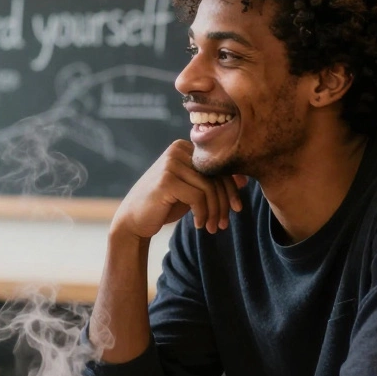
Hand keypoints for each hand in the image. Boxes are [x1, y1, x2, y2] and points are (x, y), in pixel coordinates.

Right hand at [113, 140, 244, 238]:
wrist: (134, 220)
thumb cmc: (164, 204)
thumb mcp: (192, 190)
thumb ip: (212, 182)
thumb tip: (243, 180)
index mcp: (184, 148)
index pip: (219, 166)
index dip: (232, 188)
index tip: (236, 208)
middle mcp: (177, 150)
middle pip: (216, 176)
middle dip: (224, 203)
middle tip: (225, 223)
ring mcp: (170, 164)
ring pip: (209, 188)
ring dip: (214, 212)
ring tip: (213, 227)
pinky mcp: (166, 180)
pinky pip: (198, 197)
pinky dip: (203, 214)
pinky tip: (199, 225)